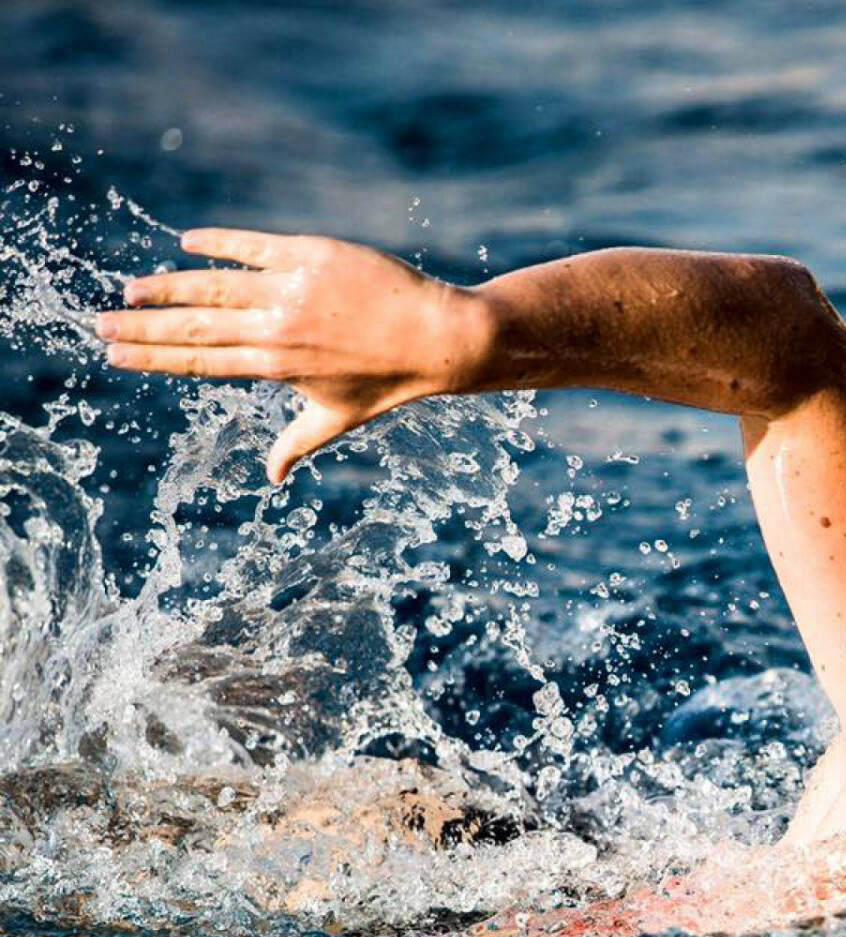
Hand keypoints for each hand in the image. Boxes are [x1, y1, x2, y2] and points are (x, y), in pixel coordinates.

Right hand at [96, 228, 485, 483]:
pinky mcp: (311, 254)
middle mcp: (277, 329)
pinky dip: (219, 244)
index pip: (202, 363)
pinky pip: (253, 245)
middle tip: (100, 324)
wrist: (438, 338)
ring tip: (133, 291)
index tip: (117, 356)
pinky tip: (187, 244)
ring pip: (214, 284)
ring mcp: (292, 290)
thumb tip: (272, 478)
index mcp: (276, 366)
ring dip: (168, 287)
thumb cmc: (389, 382)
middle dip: (143, 328)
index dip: (156, 360)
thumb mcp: (339, 418)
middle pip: (194, 327)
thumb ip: (297, 443)